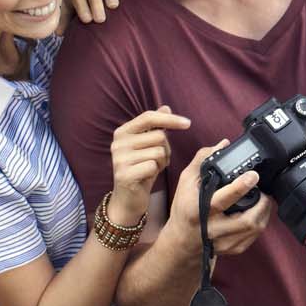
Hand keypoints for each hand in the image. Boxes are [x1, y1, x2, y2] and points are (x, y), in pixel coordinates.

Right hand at [107, 105, 187, 225]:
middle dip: (166, 148)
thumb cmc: (141, 168)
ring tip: (152, 168)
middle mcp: (118, 143)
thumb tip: (166, 107)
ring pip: (158, 151)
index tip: (188, 123)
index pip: (149, 117)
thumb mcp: (148, 146)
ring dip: (162, 161)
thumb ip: (155, 127)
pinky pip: (153, 166)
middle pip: (158, 136)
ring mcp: (119, 159)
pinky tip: (148, 176)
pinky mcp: (124, 174)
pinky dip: (156, 171)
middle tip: (158, 160)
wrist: (128, 198)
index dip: (170, 119)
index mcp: (122, 132)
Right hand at [171, 139, 272, 257]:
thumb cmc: (184, 208)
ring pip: (253, 229)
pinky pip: (253, 237)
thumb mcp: (186, 182)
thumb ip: (203, 160)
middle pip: (245, 220)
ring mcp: (222, 242)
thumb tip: (224, 144)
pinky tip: (258, 213)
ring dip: (264, 212)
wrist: (182, 240)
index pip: (221, 200)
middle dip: (262, 203)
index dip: (240, 187)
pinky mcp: (231, 249)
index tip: (253, 175)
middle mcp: (210, 229)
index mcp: (197, 210)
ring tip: (264, 199)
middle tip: (265, 190)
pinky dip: (260, 223)